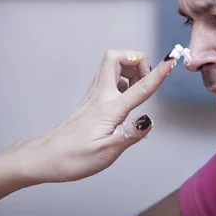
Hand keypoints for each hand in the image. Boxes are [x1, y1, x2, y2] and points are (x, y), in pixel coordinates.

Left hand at [14, 49, 173, 183]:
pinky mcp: (91, 100)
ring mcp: (94, 96)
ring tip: (139, 90)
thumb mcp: (105, 153)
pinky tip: (126, 98)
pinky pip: (109, 78)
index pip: (139, 87)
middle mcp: (100, 96)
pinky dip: (123, 80)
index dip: (158, 72)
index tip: (171, 59)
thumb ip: (129, 135)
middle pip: (117, 57)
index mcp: (109, 108)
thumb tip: (148, 120)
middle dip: (138, 60)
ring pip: (112, 65)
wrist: (44, 158)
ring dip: (131, 69)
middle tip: (147, 79)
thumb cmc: (72, 158)